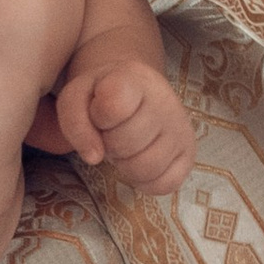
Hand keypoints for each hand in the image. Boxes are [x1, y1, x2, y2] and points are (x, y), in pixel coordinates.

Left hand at [55, 56, 194, 194]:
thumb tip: (94, 157)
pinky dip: (145, 181)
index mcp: (134, 79)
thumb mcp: (76, 98)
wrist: (133, 90)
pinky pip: (164, 185)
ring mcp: (182, 128)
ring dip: (126, 165)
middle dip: (110, 144)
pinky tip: (139, 160)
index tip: (100, 113)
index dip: (98, 119)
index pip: (114, 106)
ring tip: (125, 146)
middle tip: (112, 132)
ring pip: (146, 168)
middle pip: (126, 145)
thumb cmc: (100, 96)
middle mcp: (165, 101)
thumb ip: (74, 122)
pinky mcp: (189, 153)